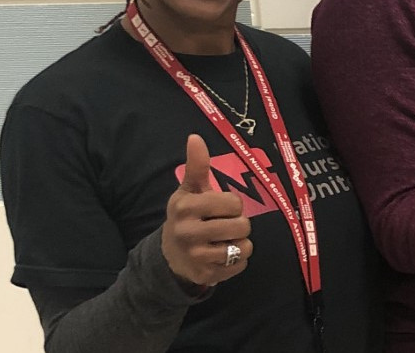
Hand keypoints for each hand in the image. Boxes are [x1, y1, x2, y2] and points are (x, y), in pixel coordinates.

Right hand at [161, 134, 253, 286]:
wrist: (170, 255)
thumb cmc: (187, 216)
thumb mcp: (190, 191)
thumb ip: (196, 166)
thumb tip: (195, 137)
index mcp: (185, 207)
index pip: (233, 203)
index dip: (233, 205)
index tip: (220, 208)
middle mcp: (188, 232)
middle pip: (242, 226)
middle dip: (239, 225)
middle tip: (223, 226)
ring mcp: (196, 256)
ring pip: (244, 247)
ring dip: (240, 243)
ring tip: (224, 240)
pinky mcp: (206, 275)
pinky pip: (241, 265)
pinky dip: (237, 260)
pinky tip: (222, 256)